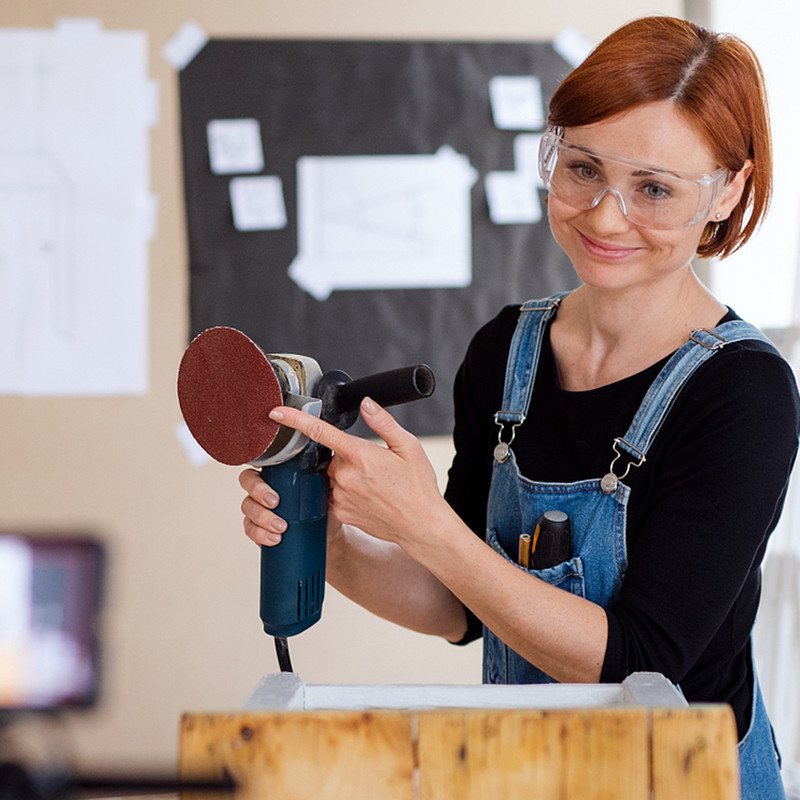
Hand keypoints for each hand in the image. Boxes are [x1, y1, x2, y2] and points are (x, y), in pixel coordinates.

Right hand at [239, 468, 344, 547]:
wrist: (326, 531)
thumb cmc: (323, 503)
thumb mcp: (329, 486)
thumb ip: (330, 472)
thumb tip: (335, 464)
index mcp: (277, 473)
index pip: (260, 463)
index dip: (257, 465)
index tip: (269, 474)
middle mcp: (263, 488)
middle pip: (248, 482)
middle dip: (259, 492)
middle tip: (276, 502)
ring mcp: (258, 509)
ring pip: (248, 508)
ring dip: (262, 517)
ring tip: (281, 527)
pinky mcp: (259, 529)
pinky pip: (250, 530)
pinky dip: (260, 535)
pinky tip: (274, 538)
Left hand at [267, 397, 443, 550]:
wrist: (421, 525)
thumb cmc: (418, 487)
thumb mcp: (408, 447)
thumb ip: (383, 422)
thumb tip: (365, 403)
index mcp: (359, 455)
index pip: (319, 432)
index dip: (295, 419)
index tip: (277, 413)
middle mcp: (344, 476)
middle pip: (330, 456)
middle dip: (346, 456)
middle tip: (373, 466)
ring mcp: (340, 496)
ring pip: (330, 476)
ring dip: (345, 476)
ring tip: (373, 484)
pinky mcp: (339, 513)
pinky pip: (333, 495)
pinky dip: (345, 492)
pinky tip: (367, 497)